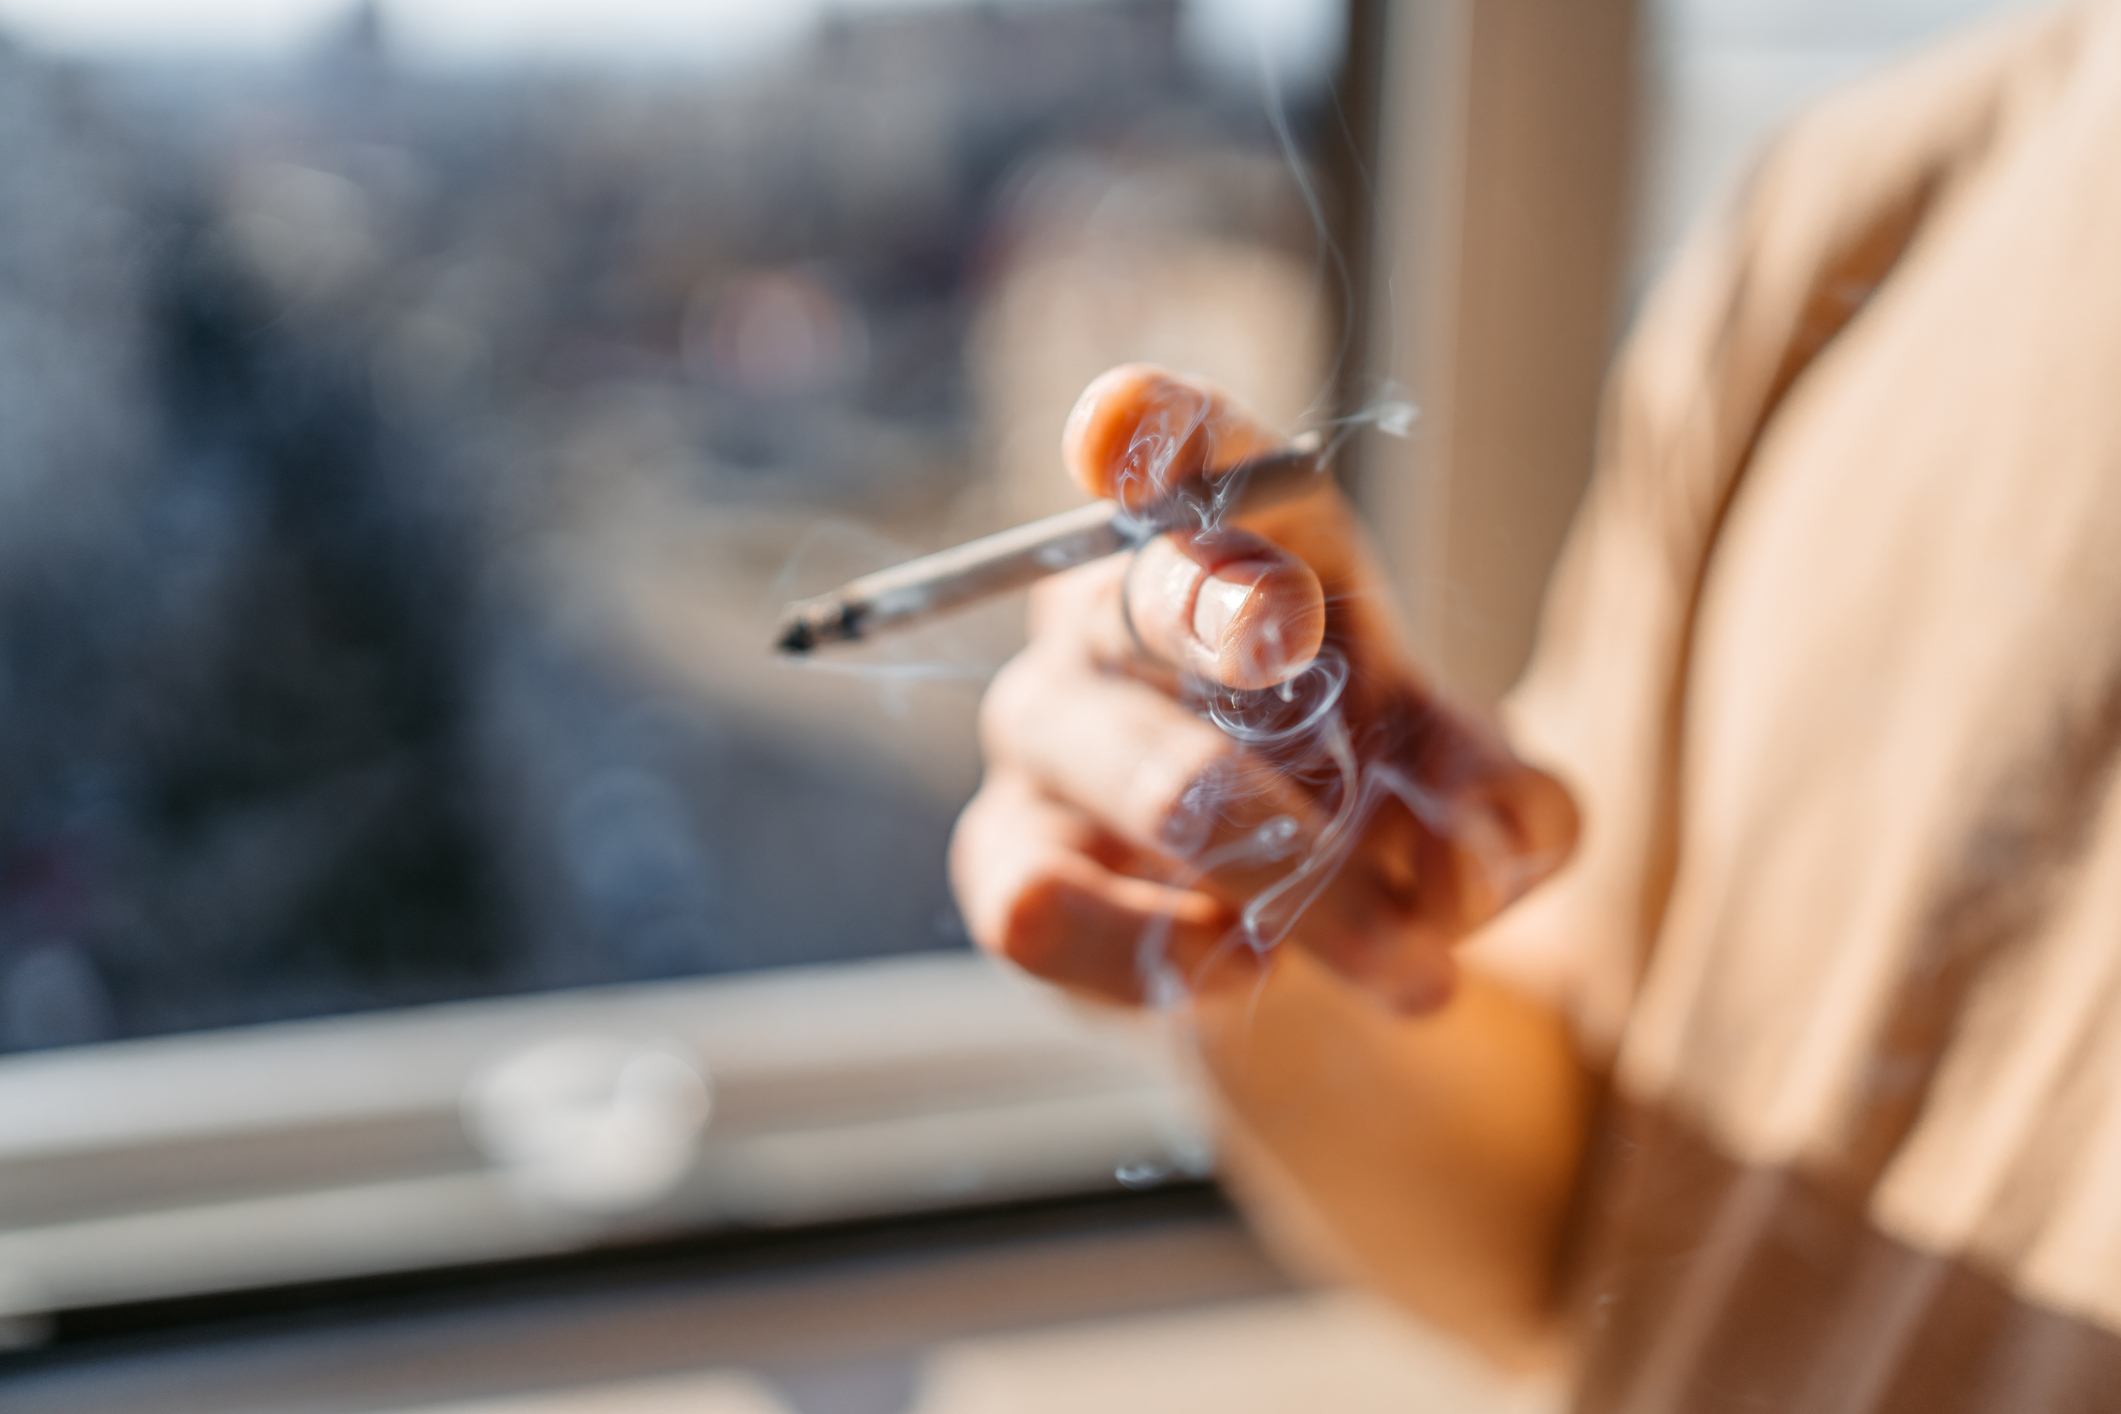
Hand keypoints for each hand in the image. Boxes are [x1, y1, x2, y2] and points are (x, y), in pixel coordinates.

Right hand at [951, 365, 1576, 1013]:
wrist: (1306, 934)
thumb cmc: (1383, 797)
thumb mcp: (1476, 791)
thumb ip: (1502, 809)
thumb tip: (1463, 867)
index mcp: (1248, 542)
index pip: (1198, 454)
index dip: (1159, 429)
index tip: (1117, 424)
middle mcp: (1120, 614)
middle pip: (1151, 591)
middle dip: (1226, 616)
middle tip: (1292, 646)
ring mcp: (1051, 733)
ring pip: (1149, 779)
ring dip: (1295, 877)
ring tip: (1413, 966)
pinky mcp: (1006, 858)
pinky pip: (1050, 907)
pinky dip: (1170, 955)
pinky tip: (1245, 969)